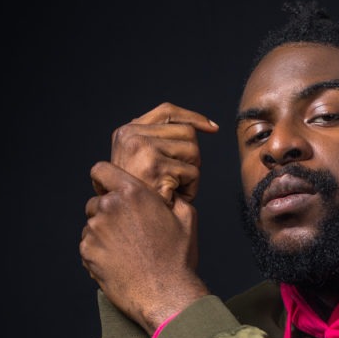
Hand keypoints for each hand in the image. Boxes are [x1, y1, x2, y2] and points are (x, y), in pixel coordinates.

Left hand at [81, 162, 208, 332]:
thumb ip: (171, 197)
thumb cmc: (178, 258)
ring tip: (127, 252)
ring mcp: (95, 230)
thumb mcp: (187, 218)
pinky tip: (119, 264)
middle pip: (96, 202)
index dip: (103, 179)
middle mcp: (110, 207)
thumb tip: (168, 190)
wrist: (166, 295)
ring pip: (92, 226)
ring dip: (103, 234)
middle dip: (107, 213)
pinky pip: (88, 246)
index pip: (101, 170)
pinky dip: (99, 253)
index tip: (108, 190)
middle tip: (128, 233)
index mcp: (133, 193)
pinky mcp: (87, 252)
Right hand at [104, 102, 218, 206]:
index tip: (213, 128)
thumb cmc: (139, 198)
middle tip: (177, 179)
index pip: (167, 111)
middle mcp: (131, 135)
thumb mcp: (140, 163)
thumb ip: (156, 141)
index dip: (193, 117)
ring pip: (193, 150)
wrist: (129, 226)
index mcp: (126, 132)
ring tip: (174, 189)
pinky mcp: (155, 167)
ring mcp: (142, 149)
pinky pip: (192, 173)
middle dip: (191, 157)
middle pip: (187, 132)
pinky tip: (174, 198)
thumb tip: (195, 125)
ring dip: (191, 174)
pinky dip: (191, 189)